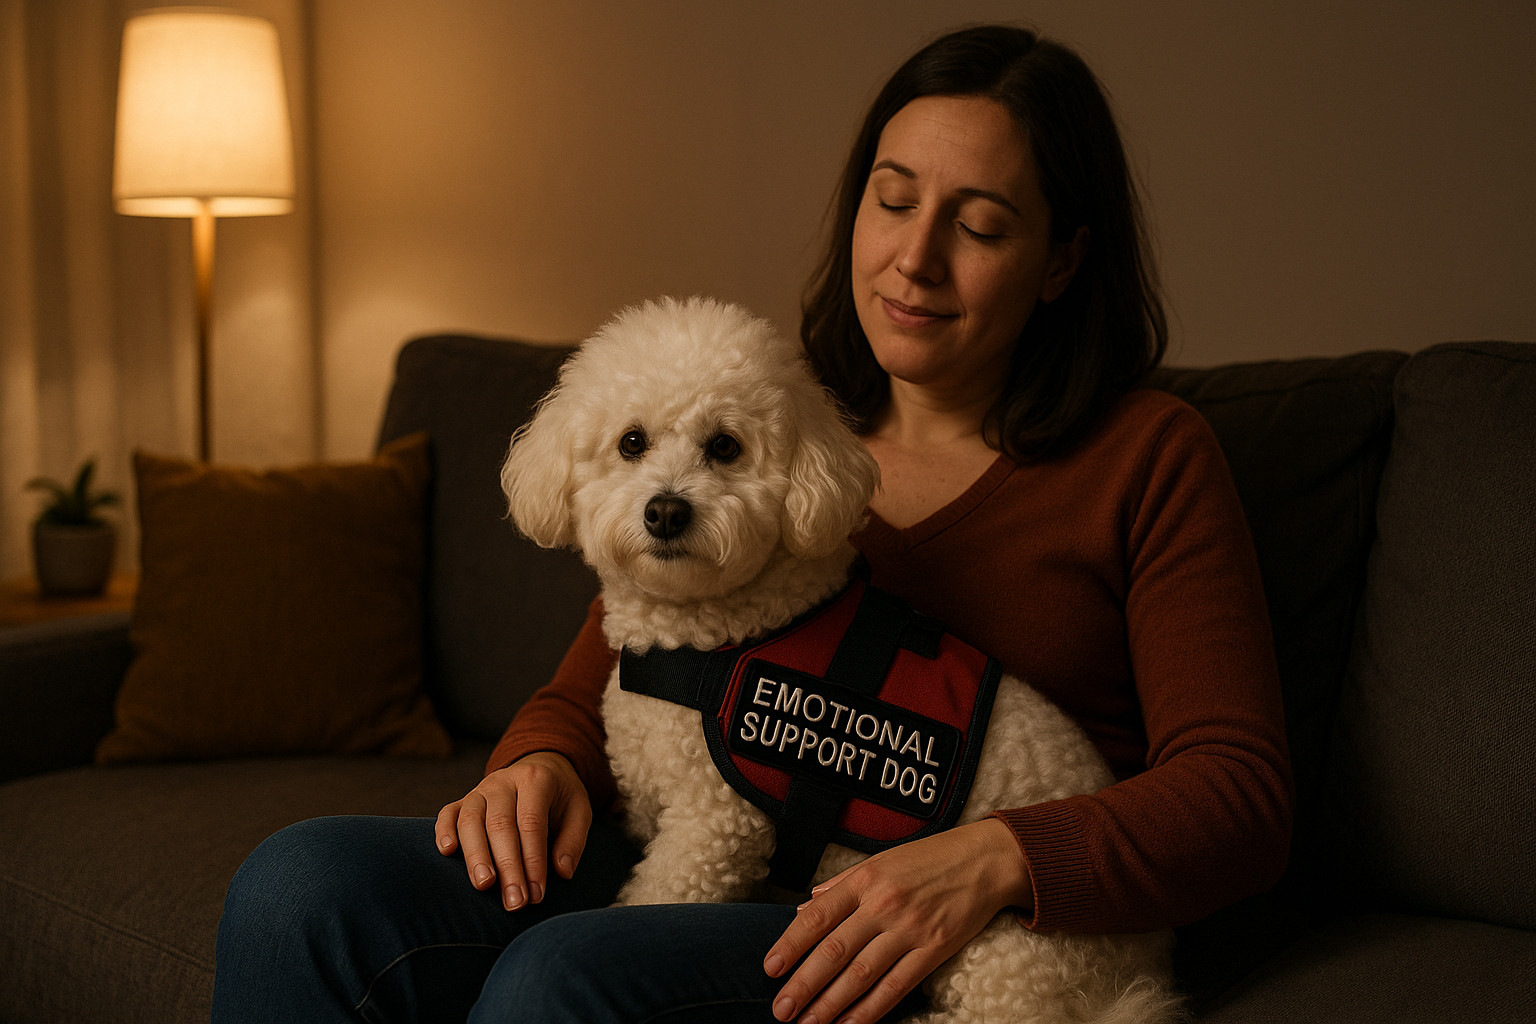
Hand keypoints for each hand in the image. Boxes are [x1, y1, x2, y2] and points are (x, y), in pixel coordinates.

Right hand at [434, 752, 592, 910]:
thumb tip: (562, 872)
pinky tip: (447, 852)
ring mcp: (480, 789)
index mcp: (535, 779)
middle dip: (507, 866)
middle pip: (500, 824)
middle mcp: (504, 782)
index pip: (531, 822)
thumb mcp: (580, 810)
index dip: (533, 859)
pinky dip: (444, 831)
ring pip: (471, 820)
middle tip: (514, 901)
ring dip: (476, 856)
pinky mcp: (463, 800)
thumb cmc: (560, 796)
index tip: (536, 894)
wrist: (540, 767)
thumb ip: (573, 840)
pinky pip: (448, 813)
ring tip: (484, 886)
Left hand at [762, 818, 1031, 1023]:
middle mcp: (883, 904)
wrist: (986, 860)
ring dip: (830, 1004)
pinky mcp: (934, 949)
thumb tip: (804, 909)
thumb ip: (841, 886)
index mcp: (865, 880)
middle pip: (834, 952)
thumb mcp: (880, 860)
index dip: (790, 945)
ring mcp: (909, 929)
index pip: (817, 917)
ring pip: (861, 975)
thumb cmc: (929, 858)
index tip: (770, 969)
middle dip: (803, 985)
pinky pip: (896, 986)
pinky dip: (871, 1010)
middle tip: (781, 1011)